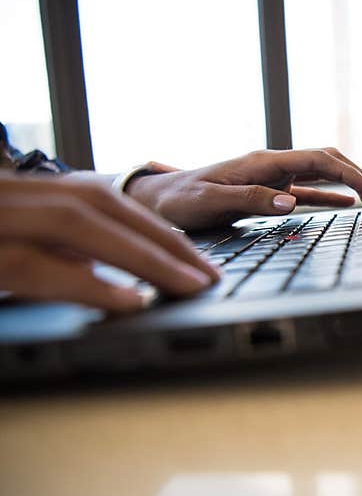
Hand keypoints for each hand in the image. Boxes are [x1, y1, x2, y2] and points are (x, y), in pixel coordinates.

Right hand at [0, 172, 220, 311]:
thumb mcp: (15, 241)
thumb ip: (52, 249)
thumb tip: (92, 266)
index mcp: (25, 193)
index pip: (103, 202)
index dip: (156, 231)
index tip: (200, 262)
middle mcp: (10, 195)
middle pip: (98, 206)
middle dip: (160, 241)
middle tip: (208, 277)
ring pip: (75, 225)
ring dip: (139, 256)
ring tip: (188, 286)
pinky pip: (34, 265)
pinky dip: (88, 283)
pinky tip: (132, 302)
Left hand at [126, 148, 361, 229]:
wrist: (158, 199)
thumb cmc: (180, 200)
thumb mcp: (211, 201)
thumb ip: (250, 200)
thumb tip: (290, 203)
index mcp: (261, 162)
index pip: (316, 159)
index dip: (347, 172)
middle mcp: (270, 165)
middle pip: (324, 159)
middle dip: (354, 172)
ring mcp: (271, 177)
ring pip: (319, 172)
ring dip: (346, 181)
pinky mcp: (267, 191)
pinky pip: (306, 189)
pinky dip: (328, 194)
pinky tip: (345, 203)